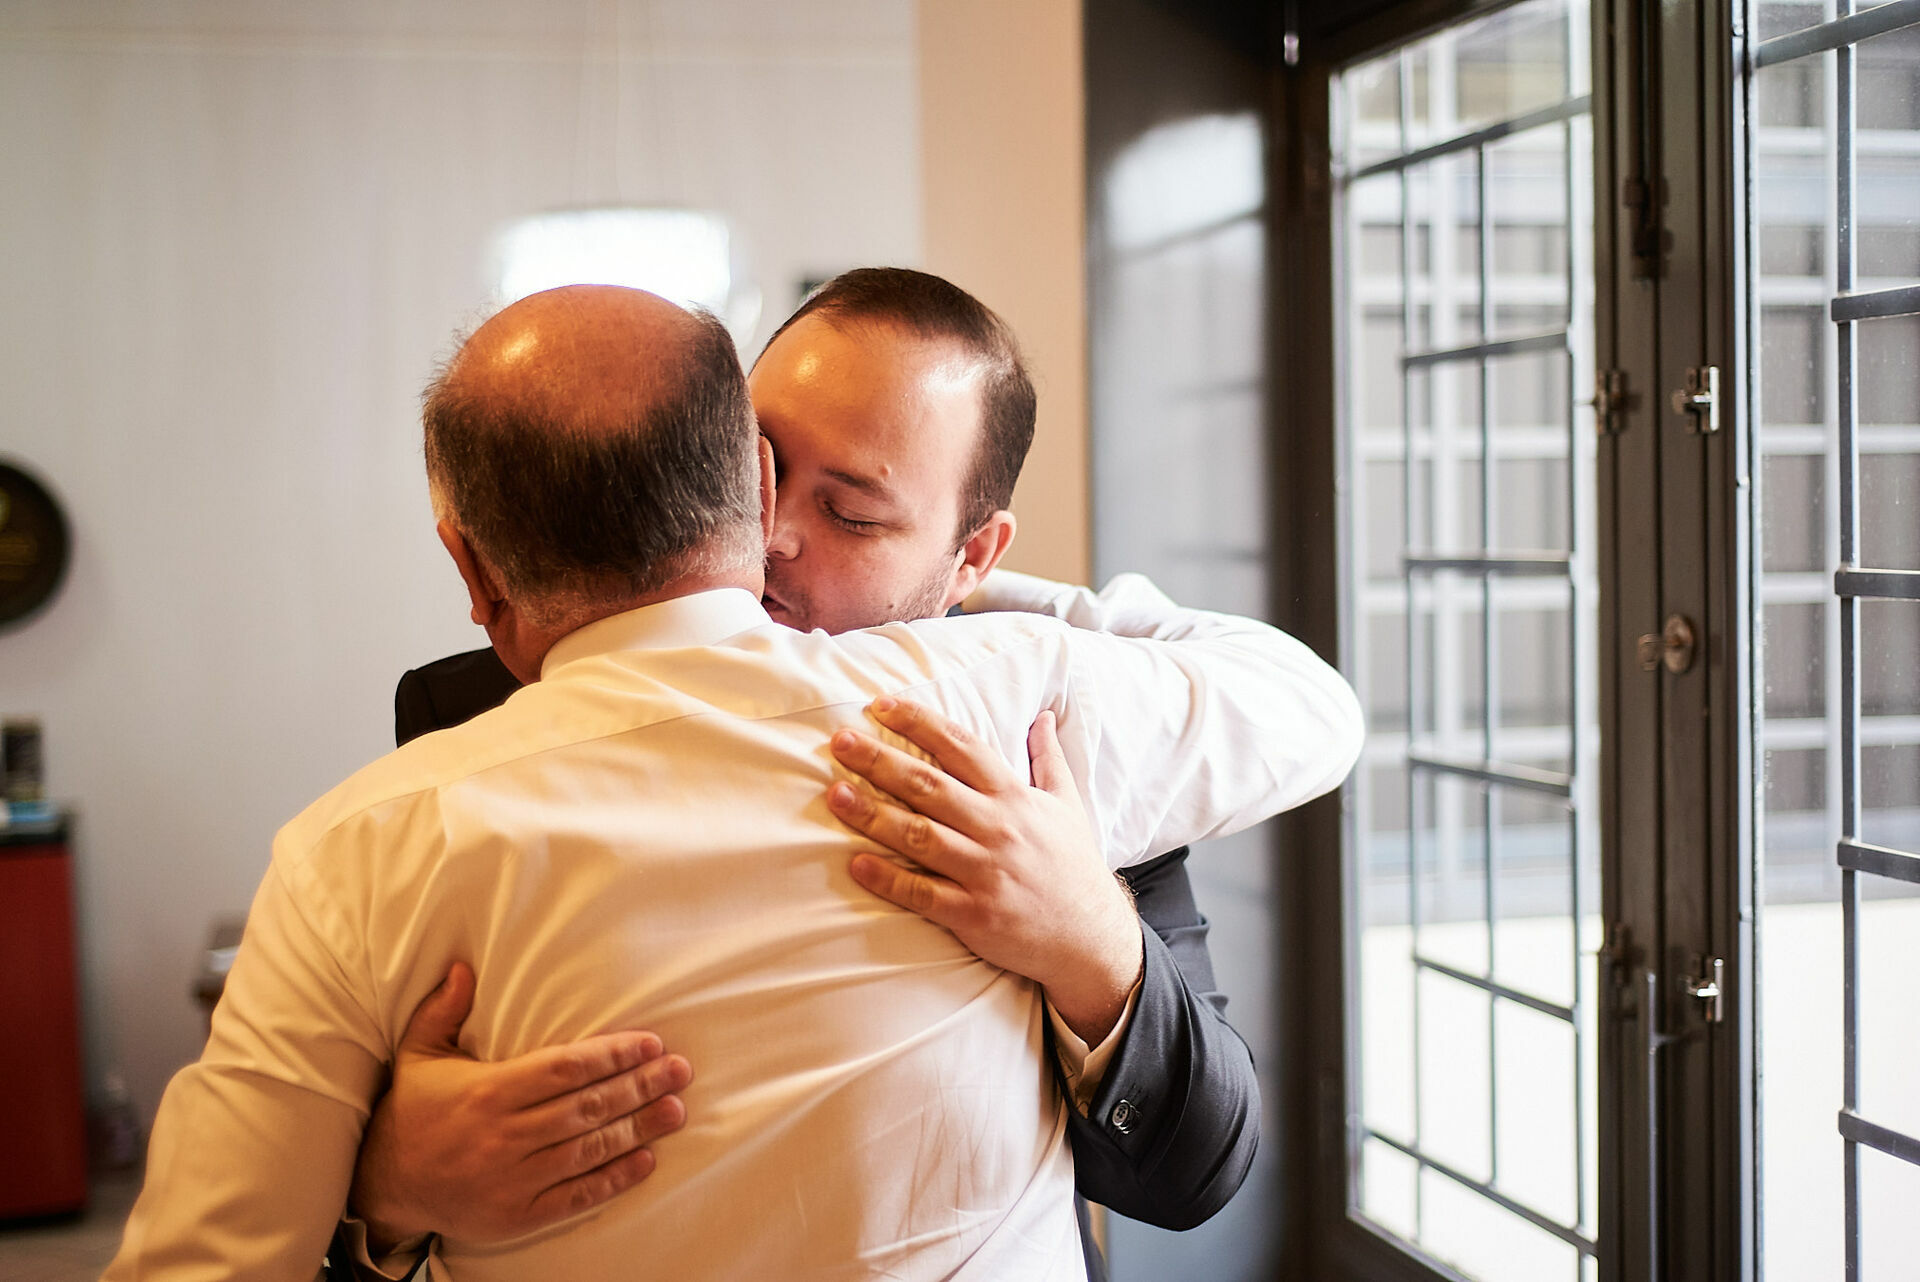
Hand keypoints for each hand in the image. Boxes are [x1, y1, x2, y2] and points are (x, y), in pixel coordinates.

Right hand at [349, 963, 692, 1250]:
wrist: (385, 1186)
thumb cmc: (412, 1112)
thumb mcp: (418, 1054)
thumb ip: (443, 1010)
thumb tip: (463, 966)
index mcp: (488, 1092)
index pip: (565, 1069)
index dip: (612, 1055)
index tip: (650, 1044)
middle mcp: (504, 1136)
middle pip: (587, 1107)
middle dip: (639, 1087)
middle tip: (680, 1072)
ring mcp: (512, 1179)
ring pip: (589, 1150)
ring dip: (638, 1130)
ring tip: (675, 1111)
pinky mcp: (516, 1216)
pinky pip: (575, 1197)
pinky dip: (613, 1180)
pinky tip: (646, 1161)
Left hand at [826, 696, 1143, 1044]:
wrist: (1090, 938)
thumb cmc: (1073, 866)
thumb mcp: (1067, 805)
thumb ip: (1048, 758)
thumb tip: (1043, 715)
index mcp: (1015, 797)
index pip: (962, 747)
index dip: (920, 723)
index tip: (881, 705)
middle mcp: (998, 828)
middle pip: (931, 786)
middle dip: (882, 760)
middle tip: (841, 741)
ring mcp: (985, 872)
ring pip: (920, 836)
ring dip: (874, 814)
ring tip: (835, 794)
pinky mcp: (975, 914)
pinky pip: (924, 894)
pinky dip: (889, 880)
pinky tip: (856, 864)